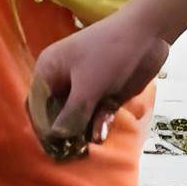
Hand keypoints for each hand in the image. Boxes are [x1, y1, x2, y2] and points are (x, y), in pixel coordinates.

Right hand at [29, 17, 168, 159]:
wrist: (149, 33)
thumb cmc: (110, 53)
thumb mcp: (89, 86)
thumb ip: (72, 114)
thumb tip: (55, 137)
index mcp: (49, 71)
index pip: (37, 105)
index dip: (42, 127)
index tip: (53, 147)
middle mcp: (64, 80)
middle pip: (57, 113)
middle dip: (65, 131)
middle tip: (73, 151)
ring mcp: (86, 87)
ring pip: (78, 116)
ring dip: (84, 130)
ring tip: (92, 142)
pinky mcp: (105, 93)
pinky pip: (97, 114)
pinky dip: (99, 123)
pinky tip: (102, 133)